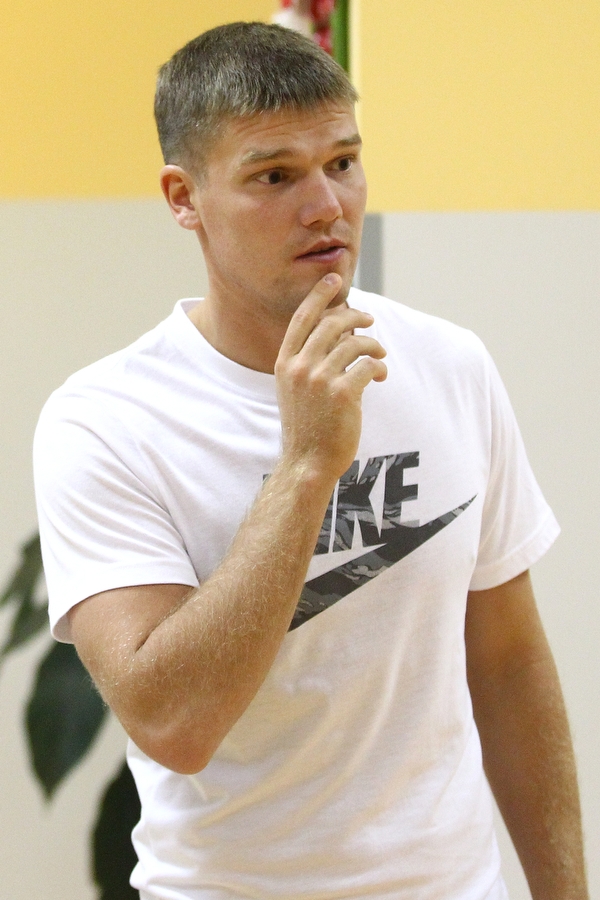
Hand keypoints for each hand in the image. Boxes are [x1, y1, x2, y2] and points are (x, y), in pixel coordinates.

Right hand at [274, 273, 386, 481]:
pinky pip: (368, 365)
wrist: (307, 462)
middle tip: (368, 318)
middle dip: (354, 315)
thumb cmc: (307, 425)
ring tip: (379, 352)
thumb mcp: (296, 388)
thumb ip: (309, 359)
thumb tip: (339, 328)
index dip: (320, 294)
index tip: (334, 277)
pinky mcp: (343, 394)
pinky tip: (379, 376)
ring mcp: (320, 380)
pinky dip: (378, 366)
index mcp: (285, 363)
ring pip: (354, 342)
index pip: (303, 317)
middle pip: (332, 323)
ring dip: (372, 343)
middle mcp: (300, 367)